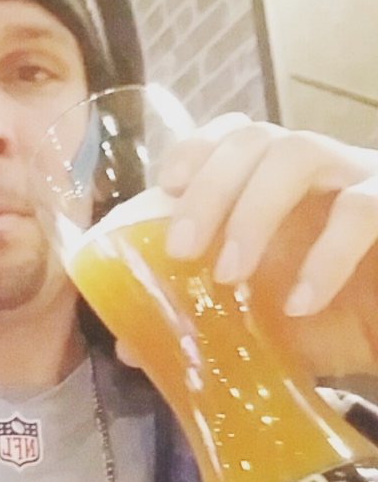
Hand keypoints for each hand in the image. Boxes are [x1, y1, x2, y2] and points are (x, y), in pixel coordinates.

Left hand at [156, 114, 377, 375]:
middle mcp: (314, 170)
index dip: (197, 149)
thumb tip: (128, 347)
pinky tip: (301, 304)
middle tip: (181, 250)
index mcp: (273, 186)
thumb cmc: (326, 321)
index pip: (233, 135)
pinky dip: (326, 255)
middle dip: (208, 188)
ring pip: (300, 152)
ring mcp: (360, 180)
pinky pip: (364, 207)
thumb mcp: (252, 324)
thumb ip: (198, 323)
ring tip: (230, 276)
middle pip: (254, 137)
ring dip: (253, 212)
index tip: (165, 187)